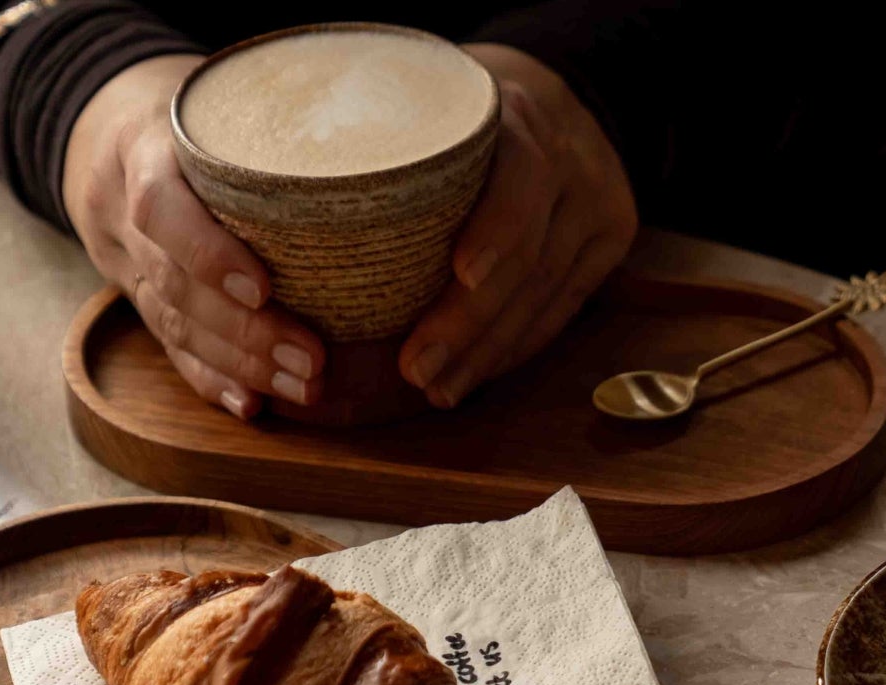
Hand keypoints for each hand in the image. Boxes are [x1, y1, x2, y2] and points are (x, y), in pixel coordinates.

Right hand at [64, 55, 325, 418]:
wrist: (109, 130)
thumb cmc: (195, 110)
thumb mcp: (218, 97)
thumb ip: (272, 128)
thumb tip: (373, 163)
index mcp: (140, 150)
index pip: (158, 207)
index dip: (206, 254)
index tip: (264, 290)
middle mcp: (122, 213)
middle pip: (174, 284)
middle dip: (245, 332)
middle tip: (312, 359)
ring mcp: (126, 260)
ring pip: (173, 324)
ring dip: (241, 364)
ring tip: (304, 386)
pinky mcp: (138, 295)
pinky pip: (169, 346)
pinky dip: (210, 378)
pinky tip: (251, 404)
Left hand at [398, 43, 637, 408]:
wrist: (556, 92)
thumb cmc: (455, 107)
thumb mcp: (422, 98)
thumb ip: (376, 141)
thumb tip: (277, 217)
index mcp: (518, 114)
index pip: (521, 175)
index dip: (496, 228)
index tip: (460, 273)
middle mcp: (568, 159)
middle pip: (531, 253)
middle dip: (472, 321)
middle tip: (415, 369)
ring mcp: (594, 203)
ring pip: (547, 292)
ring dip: (489, 351)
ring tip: (437, 390)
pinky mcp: (608, 241)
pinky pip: (562, 307)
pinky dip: (516, 347)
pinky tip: (475, 375)